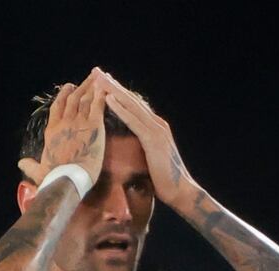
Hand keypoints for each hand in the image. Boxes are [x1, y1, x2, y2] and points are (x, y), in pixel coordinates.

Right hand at [17, 68, 106, 186]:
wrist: (68, 178)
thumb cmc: (54, 177)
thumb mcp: (38, 171)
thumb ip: (30, 165)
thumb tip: (21, 163)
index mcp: (52, 130)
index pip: (57, 107)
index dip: (64, 95)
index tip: (70, 88)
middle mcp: (64, 122)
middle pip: (73, 98)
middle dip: (81, 86)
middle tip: (89, 78)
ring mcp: (78, 121)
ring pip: (85, 98)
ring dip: (92, 86)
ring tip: (99, 77)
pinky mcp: (93, 125)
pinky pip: (98, 104)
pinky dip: (102, 93)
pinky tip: (106, 86)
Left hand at [102, 79, 197, 207]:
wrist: (180, 191)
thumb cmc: (163, 181)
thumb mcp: (149, 158)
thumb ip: (140, 146)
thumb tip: (126, 145)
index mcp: (155, 127)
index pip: (133, 106)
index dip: (118, 93)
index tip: (103, 82)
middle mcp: (156, 123)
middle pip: (131, 100)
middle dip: (113, 85)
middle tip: (97, 71)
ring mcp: (156, 130)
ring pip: (131, 105)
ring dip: (113, 91)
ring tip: (99, 79)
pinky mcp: (153, 140)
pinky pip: (133, 121)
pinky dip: (120, 109)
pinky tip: (108, 99)